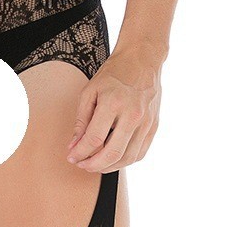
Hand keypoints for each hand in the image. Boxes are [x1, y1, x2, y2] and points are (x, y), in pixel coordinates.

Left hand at [67, 47, 161, 171]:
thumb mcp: (90, 91)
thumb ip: (81, 120)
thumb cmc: (114, 74)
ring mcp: (146, 122)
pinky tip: (113, 159)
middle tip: (82, 164)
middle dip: (93, 165)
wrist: (142, 60)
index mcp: (113, 103)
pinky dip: (125, 161)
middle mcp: (133, 114)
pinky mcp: (154, 126)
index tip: (72, 157)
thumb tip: (74, 145)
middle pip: (112, 153)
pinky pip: (140, 153)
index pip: (94, 139)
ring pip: (128, 158)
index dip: (80, 152)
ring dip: (109, 167)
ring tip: (95, 164)